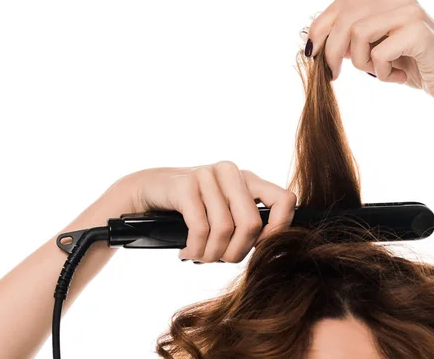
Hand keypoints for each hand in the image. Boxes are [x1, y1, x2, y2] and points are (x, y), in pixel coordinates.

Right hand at [117, 161, 295, 262]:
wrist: (148, 192)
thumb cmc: (192, 210)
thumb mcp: (224, 213)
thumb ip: (248, 224)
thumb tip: (272, 250)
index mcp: (249, 179)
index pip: (285, 200)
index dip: (278, 230)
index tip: (259, 248)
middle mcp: (232, 172)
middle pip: (251, 223)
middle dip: (235, 252)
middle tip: (219, 260)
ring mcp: (208, 175)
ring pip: (224, 229)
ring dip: (211, 254)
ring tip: (200, 256)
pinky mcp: (185, 184)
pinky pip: (200, 228)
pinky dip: (195, 248)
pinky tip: (187, 251)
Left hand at [306, 0, 433, 100]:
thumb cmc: (414, 66)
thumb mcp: (377, 50)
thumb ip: (354, 40)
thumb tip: (318, 43)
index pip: (341, 4)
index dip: (319, 27)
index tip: (310, 53)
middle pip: (344, 17)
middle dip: (331, 50)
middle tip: (331, 75)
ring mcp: (409, 12)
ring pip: (358, 34)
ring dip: (361, 63)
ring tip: (378, 73)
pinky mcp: (418, 31)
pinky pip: (379, 54)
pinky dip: (381, 72)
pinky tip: (398, 77)